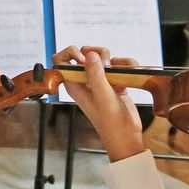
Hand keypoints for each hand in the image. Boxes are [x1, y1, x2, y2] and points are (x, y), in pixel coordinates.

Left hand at [52, 46, 144, 160]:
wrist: (127, 135)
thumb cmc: (112, 121)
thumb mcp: (103, 96)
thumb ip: (96, 75)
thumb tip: (89, 54)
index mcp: (74, 84)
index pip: (60, 60)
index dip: (69, 53)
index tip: (84, 59)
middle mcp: (84, 80)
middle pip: (85, 52)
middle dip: (97, 54)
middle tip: (105, 68)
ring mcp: (99, 80)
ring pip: (103, 56)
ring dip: (115, 62)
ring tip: (118, 77)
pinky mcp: (114, 81)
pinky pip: (118, 64)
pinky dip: (125, 67)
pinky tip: (127, 81)